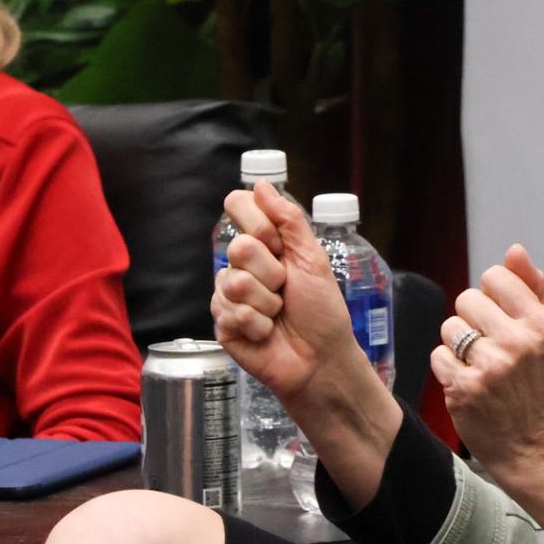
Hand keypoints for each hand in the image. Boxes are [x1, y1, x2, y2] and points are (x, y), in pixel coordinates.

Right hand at [211, 182, 363, 402]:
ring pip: (234, 282)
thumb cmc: (322, 311)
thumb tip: (260, 184)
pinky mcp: (222, 323)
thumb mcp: (312, 258)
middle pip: (238, 246)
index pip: (238, 205)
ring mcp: (229, 294)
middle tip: (285, 289)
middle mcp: (242, 264)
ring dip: (267, 302)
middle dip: (271, 272)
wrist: (320, 359)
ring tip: (278, 314)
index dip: (258, 224)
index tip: (279, 246)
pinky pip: (231, 312)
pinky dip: (258, 325)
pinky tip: (266, 333)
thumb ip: (288, 220)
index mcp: (264, 243)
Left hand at [431, 245, 543, 480]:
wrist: (532, 444)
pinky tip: (467, 382)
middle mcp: (518, 343)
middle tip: (489, 345)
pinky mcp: (463, 389)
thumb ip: (530, 289)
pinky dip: (448, 368)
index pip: (495, 276)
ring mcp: (490, 367)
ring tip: (479, 364)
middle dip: (472, 319)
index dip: (491, 295)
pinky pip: (438, 355)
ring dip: (458, 344)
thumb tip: (515, 250)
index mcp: (542, 324)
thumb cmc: (537, 383)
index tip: (501, 318)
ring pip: (449, 327)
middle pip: (466, 298)